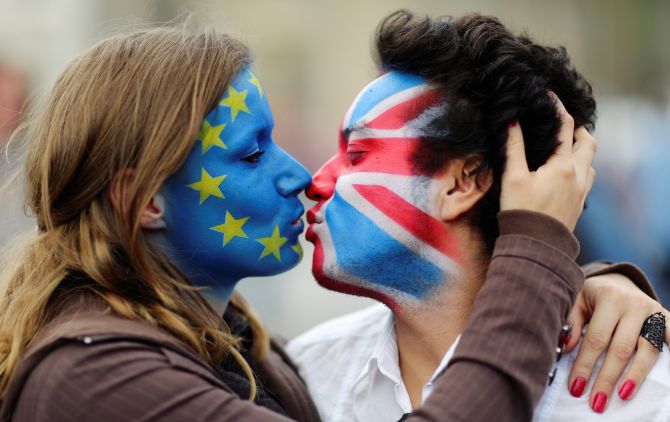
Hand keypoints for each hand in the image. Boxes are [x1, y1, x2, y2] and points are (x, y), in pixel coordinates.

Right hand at [500, 94, 596, 229]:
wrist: (535, 246)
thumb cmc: (521, 211)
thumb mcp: (512, 177)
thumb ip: (514, 147)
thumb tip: (512, 120)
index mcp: (562, 165)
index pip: (565, 126)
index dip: (557, 107)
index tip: (548, 96)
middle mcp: (578, 175)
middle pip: (587, 141)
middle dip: (576, 128)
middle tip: (560, 124)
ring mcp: (582, 190)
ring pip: (589, 160)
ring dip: (579, 149)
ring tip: (562, 147)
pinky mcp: (579, 203)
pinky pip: (587, 177)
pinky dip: (579, 166)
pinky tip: (564, 171)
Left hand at [565, 273, 668, 412]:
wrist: (617, 280)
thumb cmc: (592, 295)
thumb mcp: (576, 300)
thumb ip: (571, 322)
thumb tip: (566, 347)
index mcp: (609, 297)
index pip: (596, 338)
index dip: (585, 365)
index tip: (576, 387)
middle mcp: (633, 304)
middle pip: (620, 349)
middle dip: (607, 378)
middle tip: (596, 401)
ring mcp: (653, 312)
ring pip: (647, 350)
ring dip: (635, 376)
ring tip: (622, 395)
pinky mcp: (665, 318)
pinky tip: (664, 374)